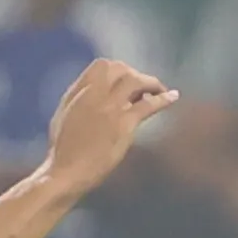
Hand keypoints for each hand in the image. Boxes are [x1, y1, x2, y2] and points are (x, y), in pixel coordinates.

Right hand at [40, 58, 177, 196]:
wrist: (65, 171)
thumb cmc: (62, 151)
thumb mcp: (65, 117)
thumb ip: (78, 100)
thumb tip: (90, 92)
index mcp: (78, 91)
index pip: (102, 66)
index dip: (118, 70)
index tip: (126, 81)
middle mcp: (94, 94)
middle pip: (121, 69)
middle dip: (135, 75)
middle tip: (144, 88)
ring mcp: (109, 107)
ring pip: (135, 81)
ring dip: (151, 84)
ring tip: (162, 91)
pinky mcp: (123, 124)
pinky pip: (148, 105)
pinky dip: (164, 99)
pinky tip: (174, 97)